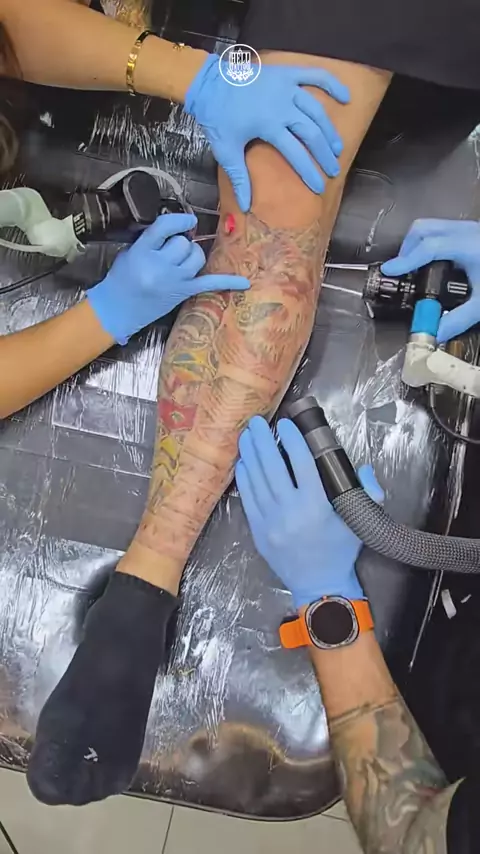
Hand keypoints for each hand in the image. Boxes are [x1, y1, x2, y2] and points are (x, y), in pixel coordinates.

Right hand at [87, 214, 248, 343]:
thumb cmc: (122, 279)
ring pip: (197, 257)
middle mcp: (160, 266)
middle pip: (184, 243)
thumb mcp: (130, 252)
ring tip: (179, 261)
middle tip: (169, 251)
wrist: (118, 309)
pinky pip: (210, 284)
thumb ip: (152, 239)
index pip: (166, 227)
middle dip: (180, 243)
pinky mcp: (184, 293)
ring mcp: (174, 281)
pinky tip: (245, 283)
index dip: (180, 221)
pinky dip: (228, 282)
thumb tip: (178, 229)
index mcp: (143, 251)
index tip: (187, 221)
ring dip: (191, 255)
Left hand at [185, 55, 348, 211]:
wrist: (208, 84)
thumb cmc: (217, 119)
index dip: (309, 172)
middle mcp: (282, 105)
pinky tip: (345, 97)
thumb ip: (240, 178)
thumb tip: (247, 206)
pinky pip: (314, 75)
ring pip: (317, 109)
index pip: (296, 153)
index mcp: (269, 124)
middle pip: (311, 132)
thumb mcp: (226, 151)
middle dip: (324, 154)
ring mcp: (286, 86)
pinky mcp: (286, 73)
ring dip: (329, 129)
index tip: (319, 187)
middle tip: (333, 169)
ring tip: (337, 147)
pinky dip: (332, 84)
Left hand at [236, 416, 382, 607]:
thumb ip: (368, 492)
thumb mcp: (359, 521)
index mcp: (315, 505)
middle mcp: (289, 511)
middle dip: (262, 440)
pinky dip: (244, 477)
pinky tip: (243, 462)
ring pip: (255, 480)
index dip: (292, 439)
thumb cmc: (340, 551)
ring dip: (249, 454)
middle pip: (271, 466)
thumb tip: (364, 468)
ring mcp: (270, 521)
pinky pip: (247, 498)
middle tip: (257, 421)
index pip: (300, 462)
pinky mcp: (258, 530)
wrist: (320, 586)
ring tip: (247, 435)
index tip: (285, 424)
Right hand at [381, 219, 479, 342]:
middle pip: (424, 229)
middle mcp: (466, 231)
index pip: (429, 247)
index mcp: (468, 245)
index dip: (407, 259)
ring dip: (417, 245)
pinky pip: (440, 231)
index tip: (390, 270)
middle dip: (408, 248)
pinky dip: (429, 243)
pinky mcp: (470, 231)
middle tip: (404, 271)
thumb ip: (459, 318)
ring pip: (431, 226)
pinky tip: (433, 264)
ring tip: (415, 268)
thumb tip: (435, 333)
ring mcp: (468, 228)